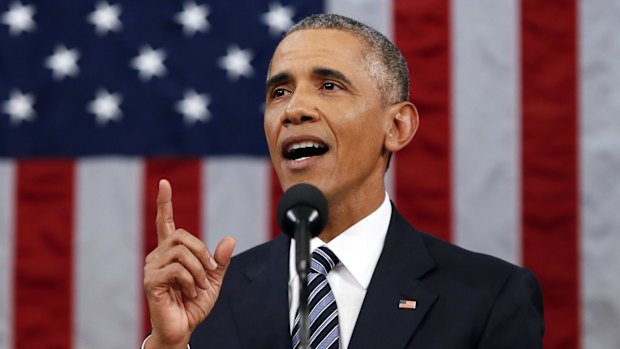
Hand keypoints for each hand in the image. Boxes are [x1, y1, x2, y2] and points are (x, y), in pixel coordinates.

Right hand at [143, 179, 234, 347]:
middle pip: (182, 235)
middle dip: (202, 252)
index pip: (165, 222)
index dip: (164, 202)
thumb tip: (229, 238)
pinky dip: (190, 280)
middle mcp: (158, 256)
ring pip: (181, 252)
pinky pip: (177, 269)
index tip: (163, 183)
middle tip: (209, 271)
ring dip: (198, 269)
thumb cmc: (193, 304)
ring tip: (198, 286)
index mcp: (171, 252)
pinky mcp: (151, 281)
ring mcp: (152, 268)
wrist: (183, 328)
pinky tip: (189, 292)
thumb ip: (219, 260)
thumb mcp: (213, 279)